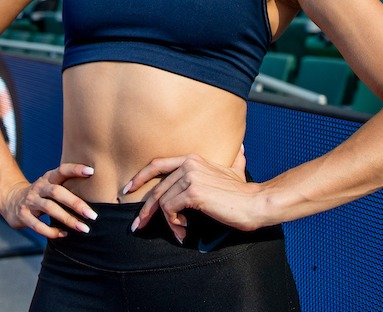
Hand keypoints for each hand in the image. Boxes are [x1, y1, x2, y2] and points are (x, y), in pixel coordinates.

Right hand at [0, 163, 97, 238]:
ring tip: (83, 228)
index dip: (75, 169)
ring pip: (49, 209)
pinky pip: (38, 225)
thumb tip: (95, 193)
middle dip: (76, 203)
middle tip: (92, 215)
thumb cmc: (40, 194)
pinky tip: (63, 234)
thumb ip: (67, 187)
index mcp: (48, 178)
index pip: (62, 170)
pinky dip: (51, 231)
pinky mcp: (23, 216)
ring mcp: (30, 201)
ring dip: (67, 219)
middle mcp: (39, 187)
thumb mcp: (50, 186)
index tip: (91, 172)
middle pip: (57, 192)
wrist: (11, 200)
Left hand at [122, 145, 261, 242]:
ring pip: (163, 202)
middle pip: (156, 188)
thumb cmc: (244, 192)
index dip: (139, 177)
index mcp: (193, 158)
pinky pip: (170, 210)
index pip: (157, 164)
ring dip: (168, 223)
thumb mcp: (236, 170)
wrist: (256, 203)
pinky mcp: (193, 192)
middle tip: (137, 226)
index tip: (127, 190)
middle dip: (144, 210)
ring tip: (179, 232)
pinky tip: (184, 231)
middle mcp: (189, 163)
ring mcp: (190, 176)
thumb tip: (241, 149)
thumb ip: (234, 159)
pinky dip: (174, 224)